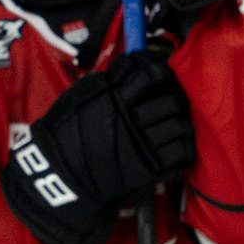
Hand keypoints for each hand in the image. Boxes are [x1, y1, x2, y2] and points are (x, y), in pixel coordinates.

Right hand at [1, 50, 195, 243]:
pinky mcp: (148, 170)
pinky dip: (184, 147)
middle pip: (171, 100)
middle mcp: (130, 119)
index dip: (161, 71)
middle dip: (176, 97)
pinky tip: (178, 144)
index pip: (150, 74)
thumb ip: (108, 82)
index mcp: (113, 98)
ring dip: (183, 122)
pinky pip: (181, 154)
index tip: (161, 73)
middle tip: (174, 99)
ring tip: (178, 122)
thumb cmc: (64, 134)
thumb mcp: (78, 97)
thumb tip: (134, 67)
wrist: (59, 176)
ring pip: (180, 125)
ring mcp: (141, 145)